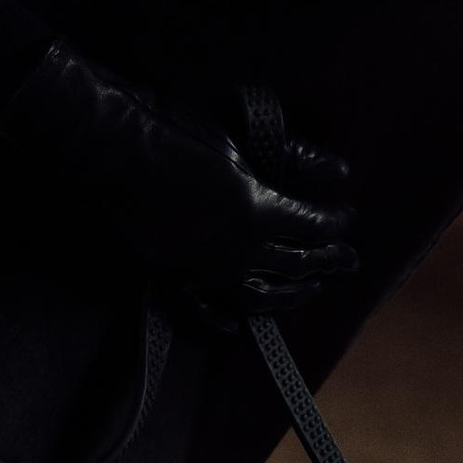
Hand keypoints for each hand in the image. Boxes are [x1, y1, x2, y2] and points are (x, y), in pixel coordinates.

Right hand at [0, 42, 353, 311]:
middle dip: (326, 262)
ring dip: (287, 296)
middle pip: (292, 264)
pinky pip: (200, 309)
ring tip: (310, 292)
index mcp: (256, 213)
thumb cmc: (174, 134)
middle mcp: (235, 251)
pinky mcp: (171, 275)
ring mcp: (202, 269)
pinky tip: (235, 328)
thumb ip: (281, 166)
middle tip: (349, 262)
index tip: (347, 219)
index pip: (310, 226)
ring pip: (255, 295)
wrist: (113, 152)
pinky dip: (220, 320)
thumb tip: (334, 170)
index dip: (333, 224)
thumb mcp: (237, 143)